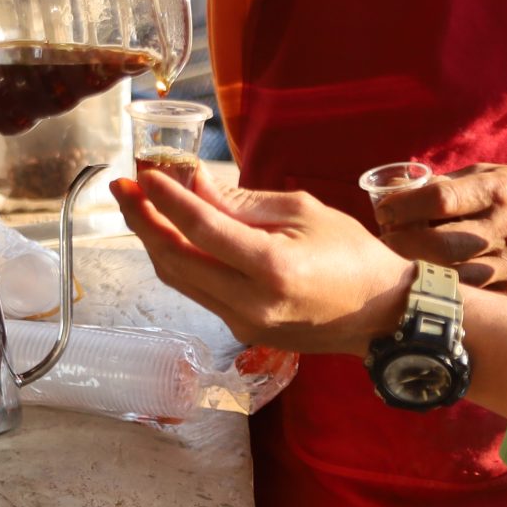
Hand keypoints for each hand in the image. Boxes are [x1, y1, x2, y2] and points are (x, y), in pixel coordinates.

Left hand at [112, 168, 414, 356]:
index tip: (144, 174)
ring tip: (137, 207)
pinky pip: (198, 292)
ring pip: (179, 280)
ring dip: (153, 242)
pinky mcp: (243, 333)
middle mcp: (250, 303)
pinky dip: (180, 261)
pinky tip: (172, 235)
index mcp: (272, 268)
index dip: (167, 200)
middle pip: (176, 260)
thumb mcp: (303, 212)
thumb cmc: (352, 254)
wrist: (383, 314)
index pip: (202, 230)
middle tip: (123, 188)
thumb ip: (243, 201)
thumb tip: (195, 184)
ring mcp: (244, 324)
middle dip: (142, 221)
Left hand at [375, 164, 506, 295]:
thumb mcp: (488, 173)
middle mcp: (504, 228)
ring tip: (401, 262)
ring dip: (417, 270)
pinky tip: (429, 279)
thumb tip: (394, 189)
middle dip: (401, 243)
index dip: (403, 206)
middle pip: (438, 243)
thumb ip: (445, 184)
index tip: (385, 210)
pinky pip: (470, 294)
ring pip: (450, 275)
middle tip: (386, 239)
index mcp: (496, 191)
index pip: (439, 199)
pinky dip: (444, 287)